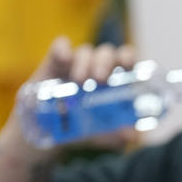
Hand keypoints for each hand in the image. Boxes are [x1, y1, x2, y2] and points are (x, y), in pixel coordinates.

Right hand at [4, 37, 140, 149]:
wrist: (49, 130)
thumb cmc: (83, 126)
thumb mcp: (100, 134)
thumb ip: (117, 134)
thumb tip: (132, 135)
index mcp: (115, 81)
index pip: (126, 59)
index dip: (128, 56)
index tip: (126, 63)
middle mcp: (98, 68)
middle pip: (106, 53)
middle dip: (105, 63)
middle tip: (100, 79)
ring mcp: (76, 63)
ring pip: (85, 51)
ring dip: (84, 63)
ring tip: (78, 81)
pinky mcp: (55, 62)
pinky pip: (60, 46)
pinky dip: (62, 49)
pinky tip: (63, 58)